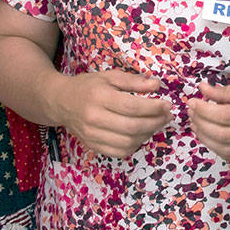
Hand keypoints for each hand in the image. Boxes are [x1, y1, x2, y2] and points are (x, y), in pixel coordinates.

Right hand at [53, 70, 170, 158]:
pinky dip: (135, 145)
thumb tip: (157, 85)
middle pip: (132, 127)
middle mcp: (94, 118)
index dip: (153, 108)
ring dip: (148, 135)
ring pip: (128, 142)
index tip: (167, 105)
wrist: (61, 102)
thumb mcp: (109, 77)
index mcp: (99, 97)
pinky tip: (141, 134)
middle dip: (155, 123)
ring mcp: (92, 135)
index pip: (132, 107)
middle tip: (167, 116)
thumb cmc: (88, 87)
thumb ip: (133, 81)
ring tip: (156, 124)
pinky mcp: (93, 146)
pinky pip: (119, 152)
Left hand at [187, 80, 229, 162]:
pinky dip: (215, 147)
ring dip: (204, 137)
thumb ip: (225, 92)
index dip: (203, 110)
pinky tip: (209, 136)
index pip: (223, 116)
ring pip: (223, 149)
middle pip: (220, 134)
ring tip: (196, 124)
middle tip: (191, 113)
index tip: (192, 102)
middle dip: (200, 124)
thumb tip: (201, 89)